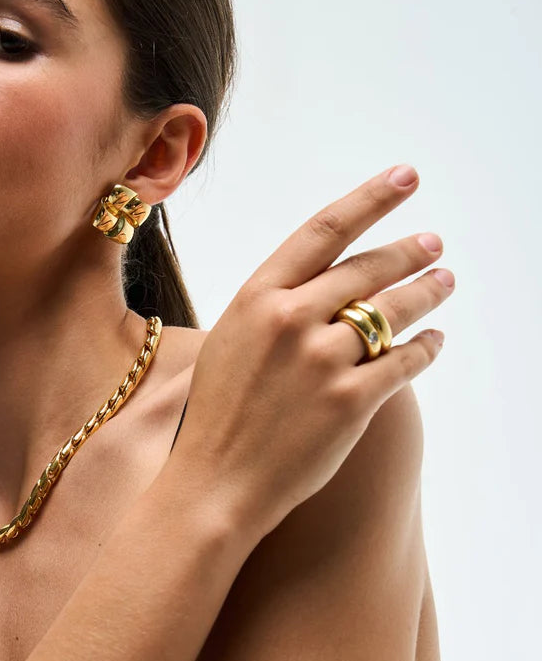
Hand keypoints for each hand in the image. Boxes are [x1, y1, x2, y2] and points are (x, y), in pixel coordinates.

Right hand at [171, 164, 453, 545]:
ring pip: (392, 313)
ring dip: (426, 292)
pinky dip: (425, 349)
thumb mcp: (230, 341)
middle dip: (408, 250)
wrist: (215, 482)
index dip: (370, 199)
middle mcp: (291, 321)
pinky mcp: (350, 403)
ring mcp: (322, 362)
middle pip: (366, 269)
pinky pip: (403, 363)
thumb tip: (324, 282)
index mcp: (256, 297)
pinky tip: (435, 341)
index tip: (405, 178)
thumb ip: (273, 307)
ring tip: (444, 281)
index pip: (324, 231)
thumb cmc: (218, 414)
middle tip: (433, 242)